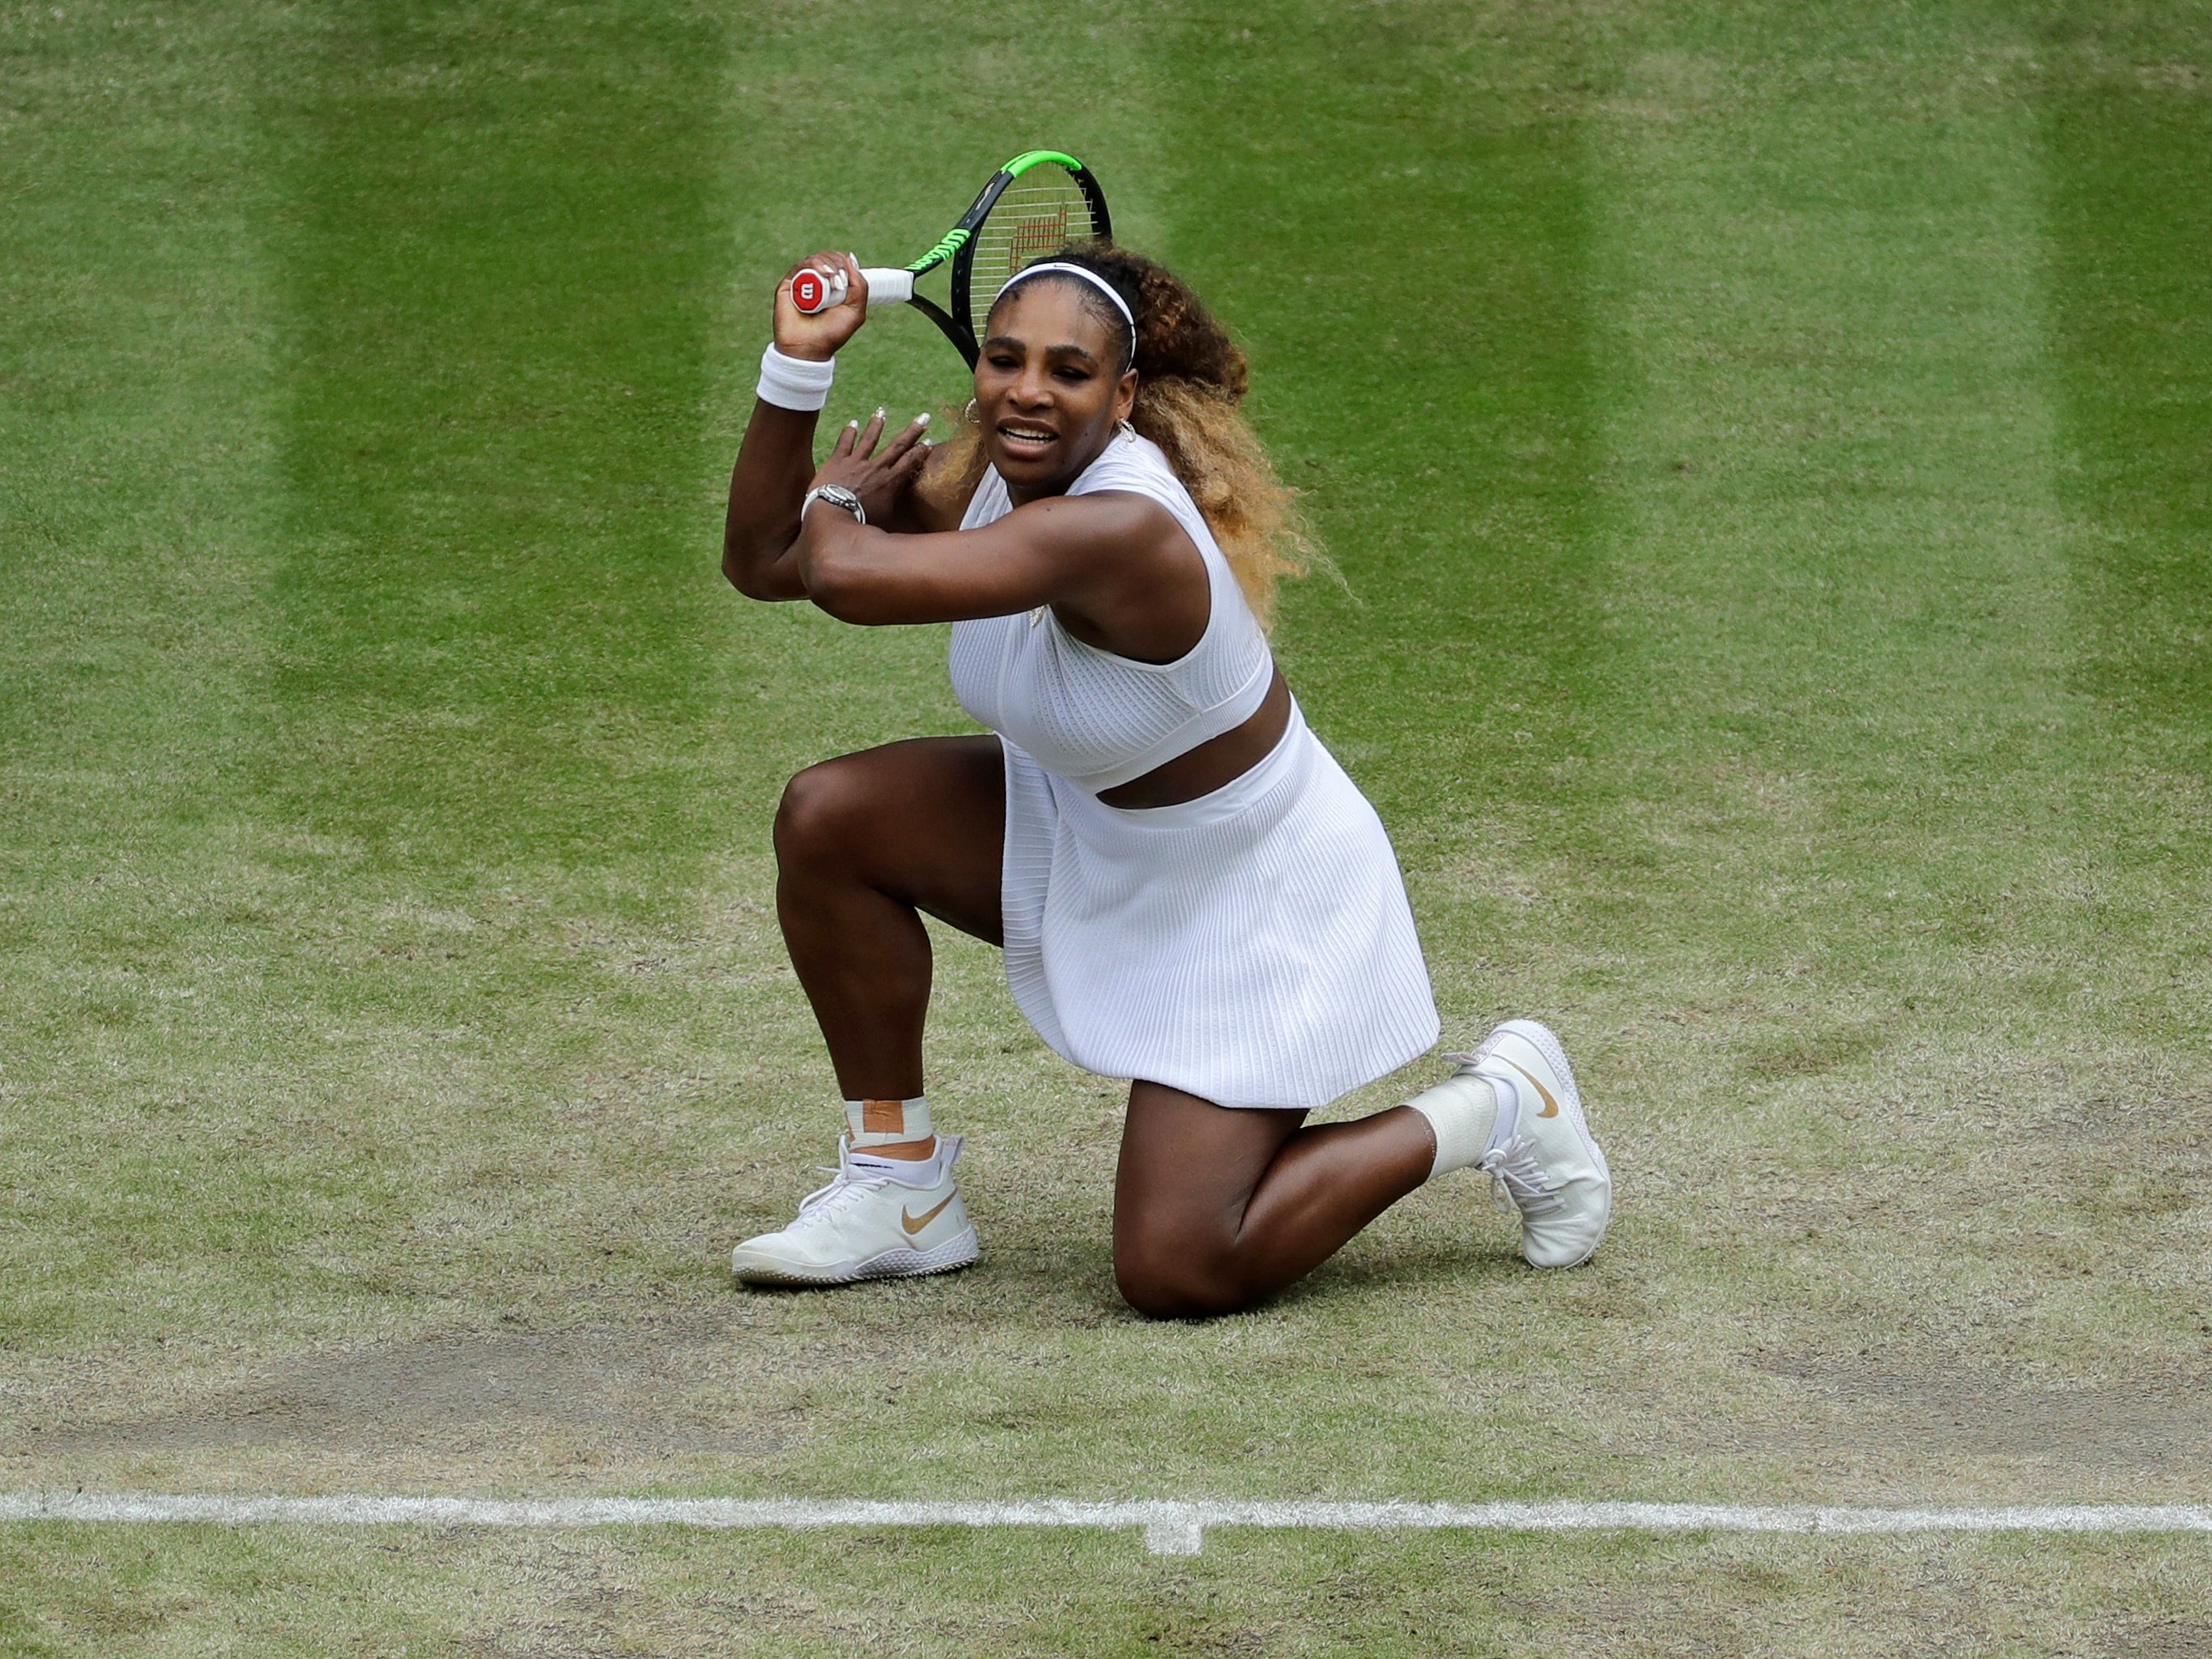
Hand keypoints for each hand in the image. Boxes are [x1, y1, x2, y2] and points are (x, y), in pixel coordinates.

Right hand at [774, 250, 867, 361]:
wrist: (809, 348)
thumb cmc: (832, 333)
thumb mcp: (855, 311)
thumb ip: (859, 286)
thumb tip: (850, 257)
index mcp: (832, 287)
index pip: (838, 262)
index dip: (843, 262)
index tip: (848, 275)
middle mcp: (816, 283)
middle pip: (826, 257)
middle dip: (836, 262)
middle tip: (840, 279)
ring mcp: (801, 282)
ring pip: (814, 259)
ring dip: (826, 263)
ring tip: (832, 276)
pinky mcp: (788, 285)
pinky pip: (800, 267)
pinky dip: (813, 265)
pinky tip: (823, 273)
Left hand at [811, 409, 931, 522]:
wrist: (833, 514)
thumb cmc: (860, 522)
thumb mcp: (885, 517)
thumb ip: (894, 505)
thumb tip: (907, 508)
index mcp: (890, 481)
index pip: (909, 462)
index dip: (920, 452)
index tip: (929, 442)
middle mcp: (876, 467)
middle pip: (897, 446)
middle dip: (912, 431)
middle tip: (924, 418)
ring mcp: (856, 462)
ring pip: (869, 439)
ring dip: (876, 425)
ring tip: (882, 412)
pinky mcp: (838, 461)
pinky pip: (844, 443)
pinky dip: (849, 432)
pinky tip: (852, 423)